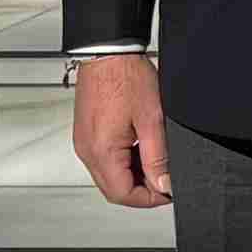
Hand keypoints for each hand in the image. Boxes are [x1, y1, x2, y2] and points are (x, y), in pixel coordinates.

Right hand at [69, 52, 168, 207]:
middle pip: (113, 189)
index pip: (122, 195)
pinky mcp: (85, 134)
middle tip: (164, 179)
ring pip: (108, 176)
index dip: (149, 199)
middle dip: (140, 190)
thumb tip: (164, 185)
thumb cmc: (126, 77)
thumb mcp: (152, 120)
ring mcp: (84, 143)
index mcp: (101, 151)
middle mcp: (87, 151)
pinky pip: (103, 160)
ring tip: (154, 160)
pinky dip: (122, 162)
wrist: (107, 52)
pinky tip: (139, 149)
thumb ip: (158, 158)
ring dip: (131, 176)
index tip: (168, 192)